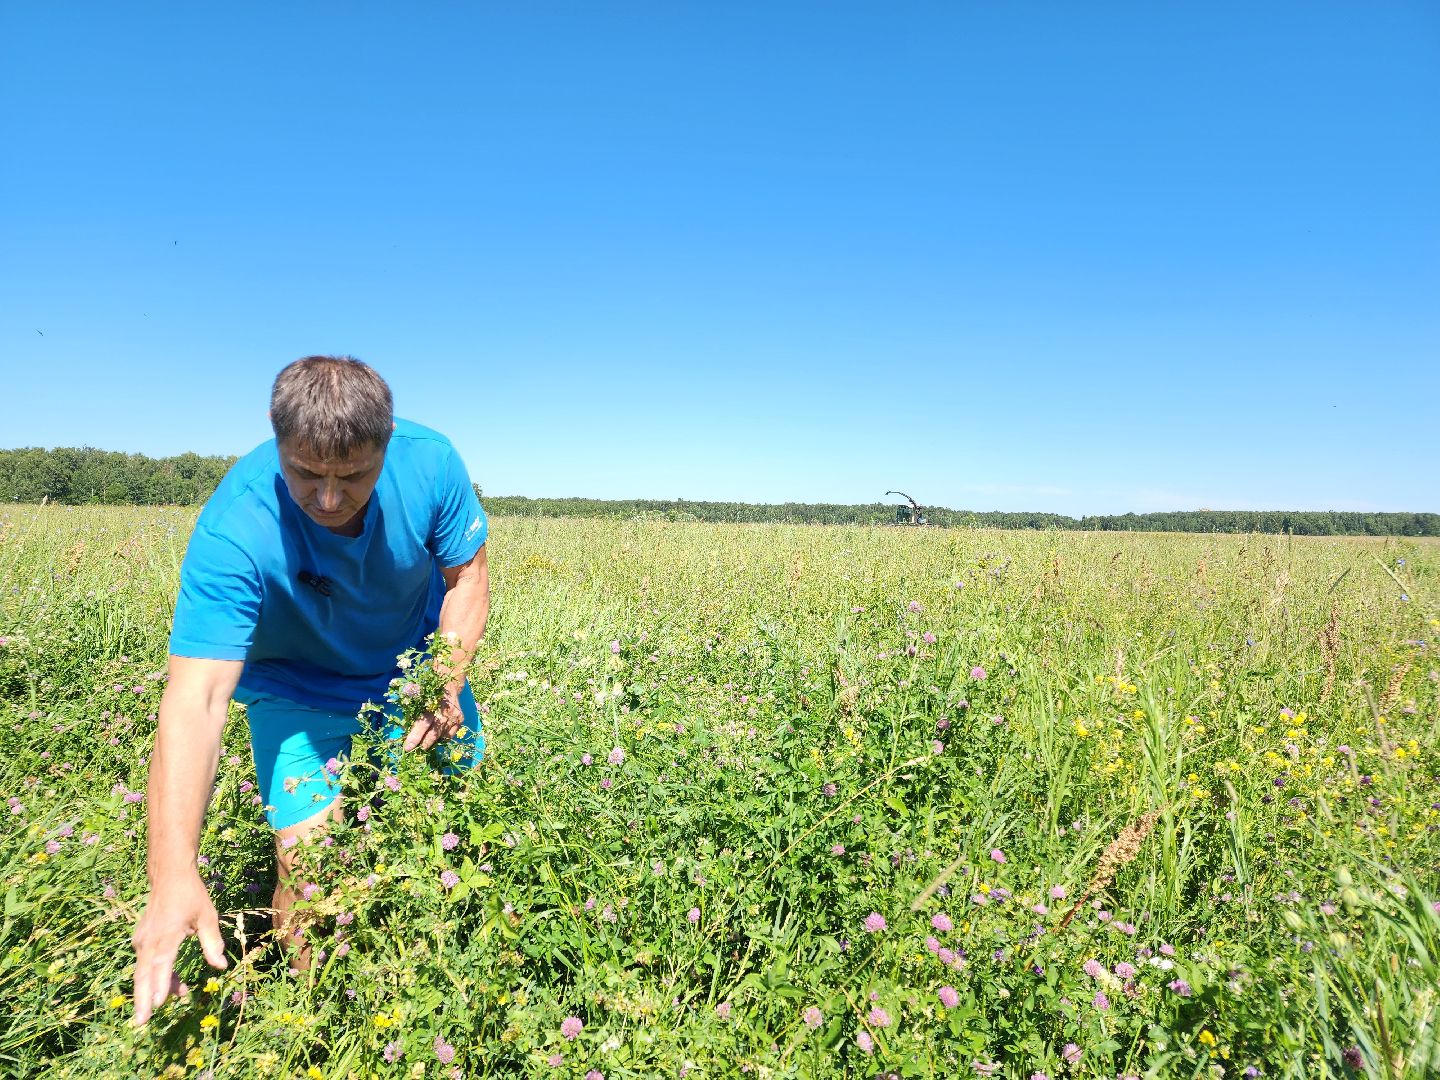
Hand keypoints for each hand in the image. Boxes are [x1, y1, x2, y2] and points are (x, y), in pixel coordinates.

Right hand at [132, 874, 227, 1025]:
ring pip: (144, 971)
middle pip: (144, 975)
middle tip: (142, 1023)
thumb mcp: (207, 916)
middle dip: (143, 1000)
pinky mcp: (141, 940)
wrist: (169, 875)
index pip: (162, 964)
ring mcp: (142, 940)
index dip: (160, 985)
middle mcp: (150, 940)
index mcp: (167, 934)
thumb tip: (221, 967)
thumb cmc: (191, 895)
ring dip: (156, 988)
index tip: (158, 1004)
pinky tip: (173, 982)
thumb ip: (212, 942)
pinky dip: (156, 976)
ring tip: (180, 995)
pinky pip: (145, 963)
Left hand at [403, 690, 464, 751]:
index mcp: (432, 704)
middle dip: (423, 744)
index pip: (423, 724)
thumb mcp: (420, 699)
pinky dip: (442, 738)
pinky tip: (436, 737)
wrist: (449, 685)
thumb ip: (414, 714)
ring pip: (442, 736)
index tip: (407, 747)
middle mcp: (445, 711)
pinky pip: (449, 735)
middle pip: (433, 733)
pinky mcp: (460, 720)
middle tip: (416, 750)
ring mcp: (454, 716)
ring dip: (432, 742)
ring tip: (425, 744)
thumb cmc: (430, 693)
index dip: (415, 736)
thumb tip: (407, 731)